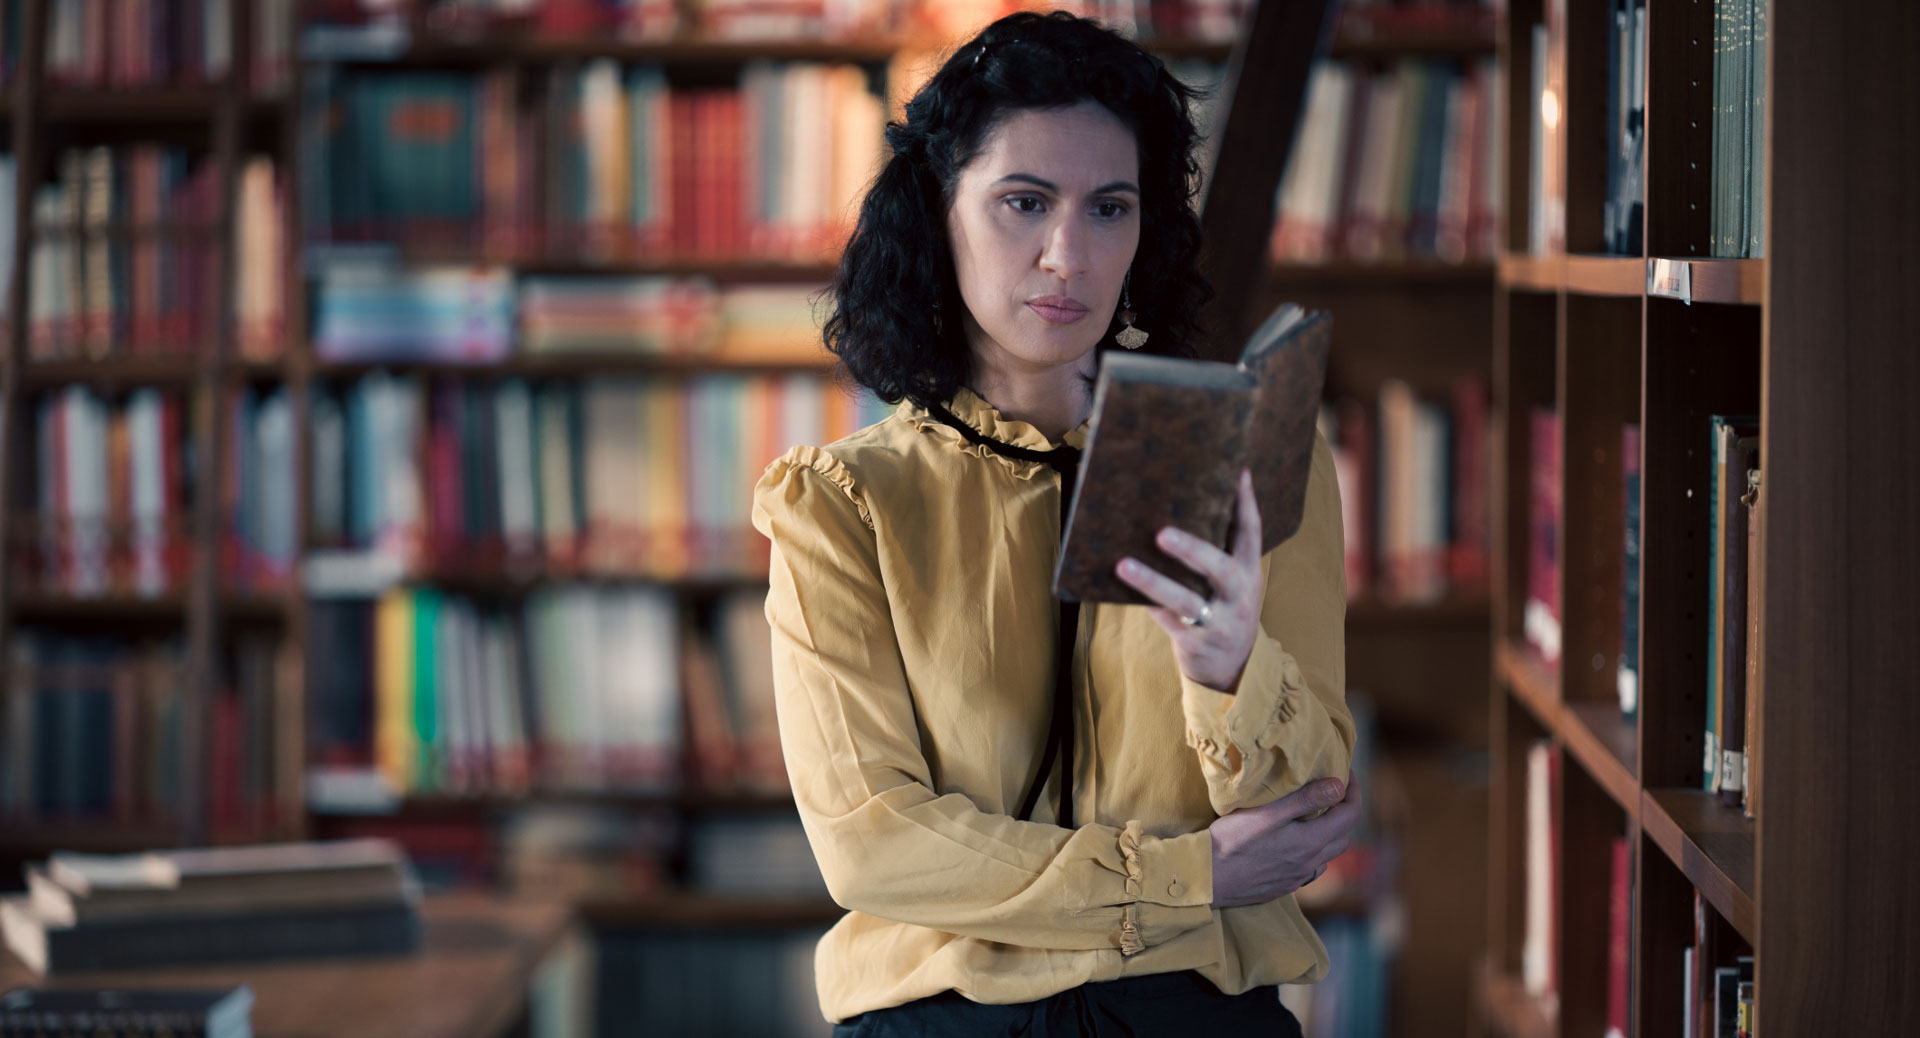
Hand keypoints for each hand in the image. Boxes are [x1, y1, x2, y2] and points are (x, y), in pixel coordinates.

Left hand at [1115, 468, 1263, 691]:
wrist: (1231, 666)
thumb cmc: (1223, 607)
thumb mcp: (1232, 579)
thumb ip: (1219, 547)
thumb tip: (1186, 500)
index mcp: (1248, 571)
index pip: (1252, 532)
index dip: (1246, 502)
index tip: (1238, 472)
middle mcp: (1238, 594)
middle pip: (1218, 568)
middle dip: (1191, 549)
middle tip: (1161, 533)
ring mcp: (1219, 621)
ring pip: (1185, 601)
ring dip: (1153, 583)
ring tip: (1123, 565)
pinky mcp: (1197, 642)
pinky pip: (1167, 620)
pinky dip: (1146, 603)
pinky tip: (1120, 588)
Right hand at [1209, 772, 1361, 907]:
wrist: (1205, 879)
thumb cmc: (1231, 842)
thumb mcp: (1267, 813)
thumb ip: (1305, 799)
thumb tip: (1339, 785)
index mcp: (1311, 843)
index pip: (1351, 815)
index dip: (1354, 791)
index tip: (1346, 772)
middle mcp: (1309, 864)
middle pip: (1343, 835)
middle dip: (1345, 810)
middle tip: (1333, 788)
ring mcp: (1297, 878)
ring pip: (1327, 853)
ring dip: (1329, 832)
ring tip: (1316, 813)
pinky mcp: (1282, 886)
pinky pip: (1310, 867)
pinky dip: (1312, 850)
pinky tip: (1295, 843)